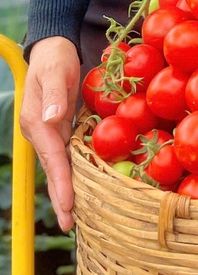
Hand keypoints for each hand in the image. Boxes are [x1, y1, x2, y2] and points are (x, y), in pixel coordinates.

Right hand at [19, 37, 80, 231]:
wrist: (53, 49)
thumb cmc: (55, 58)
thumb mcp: (55, 71)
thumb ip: (53, 94)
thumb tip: (51, 119)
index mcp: (36, 123)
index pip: (51, 158)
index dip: (60, 183)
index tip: (68, 205)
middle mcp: (41, 132)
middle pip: (53, 170)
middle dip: (61, 198)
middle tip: (72, 226)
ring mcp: (50, 132)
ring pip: (60, 167)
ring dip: (68, 190)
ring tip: (77, 217)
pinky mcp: (60, 129)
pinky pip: (67, 156)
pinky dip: (74, 174)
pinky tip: (84, 188)